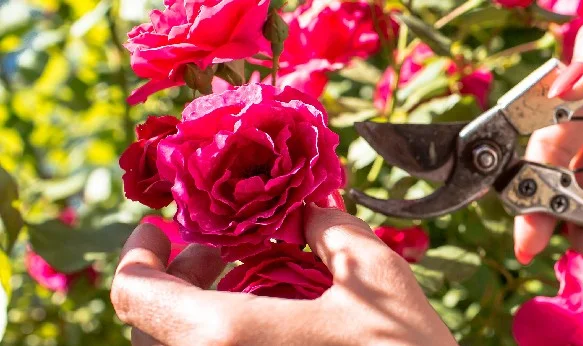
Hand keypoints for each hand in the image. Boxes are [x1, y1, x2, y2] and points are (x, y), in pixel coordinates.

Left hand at [111, 205, 455, 345]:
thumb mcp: (376, 277)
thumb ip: (330, 229)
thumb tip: (308, 211)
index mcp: (227, 336)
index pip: (136, 294)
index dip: (139, 252)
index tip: (160, 228)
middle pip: (150, 327)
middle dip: (176, 278)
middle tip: (217, 253)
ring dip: (197, 312)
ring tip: (244, 286)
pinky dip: (221, 339)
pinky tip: (266, 326)